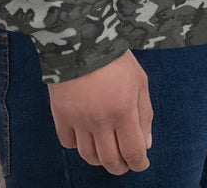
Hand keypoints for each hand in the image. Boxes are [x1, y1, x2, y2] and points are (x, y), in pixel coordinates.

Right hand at [47, 51, 152, 174]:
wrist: (82, 39)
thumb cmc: (115, 58)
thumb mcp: (139, 81)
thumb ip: (144, 114)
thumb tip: (145, 145)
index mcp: (123, 110)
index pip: (133, 152)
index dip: (139, 163)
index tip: (141, 163)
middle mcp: (100, 119)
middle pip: (110, 161)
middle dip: (121, 167)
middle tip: (124, 162)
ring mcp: (78, 119)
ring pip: (89, 156)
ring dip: (100, 159)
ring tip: (106, 149)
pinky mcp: (61, 114)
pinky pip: (69, 143)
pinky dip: (78, 145)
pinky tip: (86, 135)